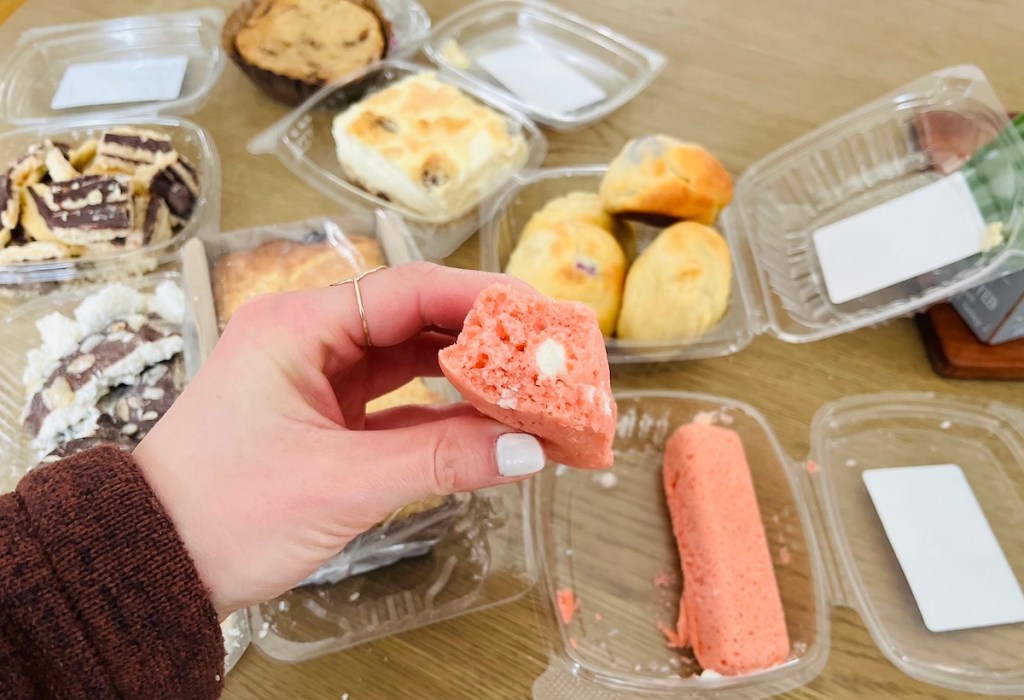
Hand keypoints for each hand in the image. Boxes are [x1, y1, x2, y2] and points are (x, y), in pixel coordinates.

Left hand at [133, 263, 545, 618]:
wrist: (154, 565)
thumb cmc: (222, 512)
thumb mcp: (339, 484)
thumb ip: (441, 463)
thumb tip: (528, 451)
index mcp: (298, 327)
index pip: (408, 289)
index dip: (481, 298)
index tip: (539, 314)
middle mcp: (310, 341)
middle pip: (417, 322)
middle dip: (485, 341)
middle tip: (548, 356)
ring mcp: (319, 381)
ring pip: (412, 365)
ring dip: (470, 381)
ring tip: (532, 392)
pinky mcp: (327, 421)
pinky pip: (400, 408)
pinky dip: (445, 420)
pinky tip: (492, 430)